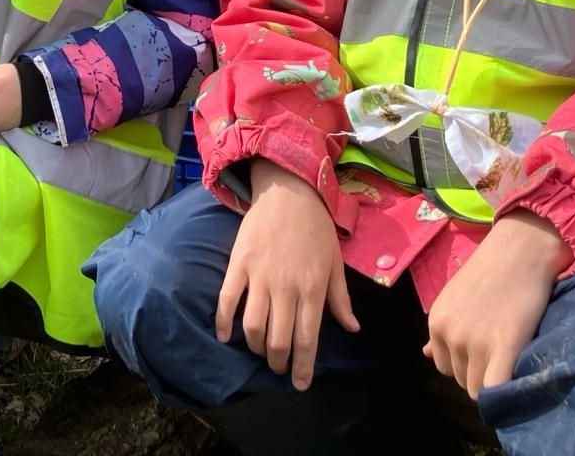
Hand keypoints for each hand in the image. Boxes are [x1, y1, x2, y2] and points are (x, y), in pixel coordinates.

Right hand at [216, 158, 358, 390]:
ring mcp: (260, 276)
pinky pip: (227, 298)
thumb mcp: (335, 262)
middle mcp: (286, 287)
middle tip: (278, 367)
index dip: (302, 367)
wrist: (288, 190)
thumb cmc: (315, 227)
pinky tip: (224, 335)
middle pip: (278, 339)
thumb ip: (340, 298)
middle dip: (277, 362)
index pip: (307, 339)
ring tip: (259, 350)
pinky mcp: (239, 263)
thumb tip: (352, 328)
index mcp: (313, 288)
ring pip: (253, 326)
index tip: (299, 384)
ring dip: (255, 346)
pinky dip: (223, 321)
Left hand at [425, 209, 572, 397]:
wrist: (519, 250)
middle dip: (480, 373)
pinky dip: (506, 391)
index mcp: (436, 320)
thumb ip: (441, 330)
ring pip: (479, 389)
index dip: (465, 365)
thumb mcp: (454, 298)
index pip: (444, 366)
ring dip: (494, 383)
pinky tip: (516, 377)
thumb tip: (426, 354)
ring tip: (510, 360)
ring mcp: (474, 341)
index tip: (483, 354)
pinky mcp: (503, 346)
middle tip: (500, 355)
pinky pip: (496, 389)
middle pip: (462, 380)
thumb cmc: (490, 272)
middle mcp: (449, 333)